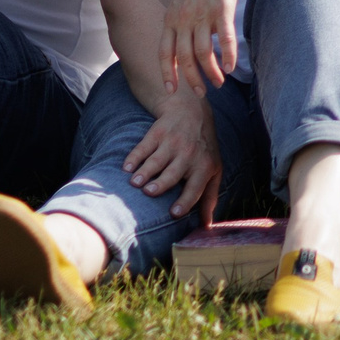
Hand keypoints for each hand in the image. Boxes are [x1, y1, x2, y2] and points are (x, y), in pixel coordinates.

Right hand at [123, 92, 223, 223]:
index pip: (195, 188)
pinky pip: (143, 146)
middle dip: (161, 183)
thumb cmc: (203, 148)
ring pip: (156, 160)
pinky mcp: (157, 133)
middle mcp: (188, 155)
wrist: (192, 111)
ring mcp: (172, 143)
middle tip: (149, 192)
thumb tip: (206, 227)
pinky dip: (134, 157)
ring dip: (145, 171)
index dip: (185, 200)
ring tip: (134, 183)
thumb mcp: (213, 169)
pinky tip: (126, 167)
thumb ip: (209, 197)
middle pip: (173, 173)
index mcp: (203, 167)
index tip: (173, 213)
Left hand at [163, 0, 244, 93]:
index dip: (167, 73)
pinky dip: (228, 56)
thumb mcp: (180, 3)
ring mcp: (203, 15)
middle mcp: (184, 19)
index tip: (170, 91)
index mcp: (171, 19)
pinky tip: (232, 67)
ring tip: (220, 82)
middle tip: (201, 93)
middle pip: (185, 58)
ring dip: (212, 72)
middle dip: (193, 79)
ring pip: (204, 53)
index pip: (165, 53)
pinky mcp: (222, 10)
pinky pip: (224, 40)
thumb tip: (181, 51)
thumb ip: (178, 26)